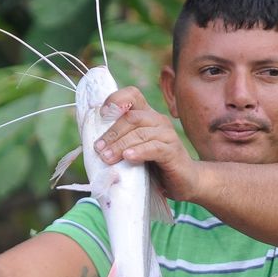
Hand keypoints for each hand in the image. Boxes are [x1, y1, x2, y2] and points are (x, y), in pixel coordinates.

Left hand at [93, 86, 197, 200]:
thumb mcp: (133, 151)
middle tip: (99, 149)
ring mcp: (167, 135)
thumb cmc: (154, 166)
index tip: (101, 114)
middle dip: (112, 133)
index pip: (132, 95)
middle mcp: (158, 121)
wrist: (184, 181)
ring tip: (107, 158)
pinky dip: (139, 151)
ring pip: (140, 133)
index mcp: (146, 116)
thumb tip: (93, 146)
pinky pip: (154, 147)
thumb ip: (119, 144)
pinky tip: (128, 157)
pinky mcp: (173, 151)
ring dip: (120, 144)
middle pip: (132, 117)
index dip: (116, 99)